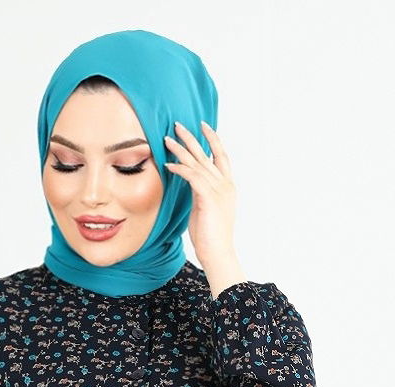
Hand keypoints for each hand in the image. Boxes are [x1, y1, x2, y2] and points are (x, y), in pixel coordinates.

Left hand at [164, 119, 245, 292]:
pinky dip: (179, 169)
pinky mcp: (208, 197)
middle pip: (206, 154)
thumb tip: (190, 183)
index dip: (213, 139)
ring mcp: (218, 190)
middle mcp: (225, 184)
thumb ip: (201, 192)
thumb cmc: (210, 236)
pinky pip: (191, 176)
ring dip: (180, 150)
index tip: (203, 126)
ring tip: (166, 140)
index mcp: (228, 186)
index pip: (221, 156)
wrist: (218, 253)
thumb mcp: (205, 209)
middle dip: (192, 137)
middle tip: (177, 124)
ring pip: (197, 162)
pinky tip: (168, 165)